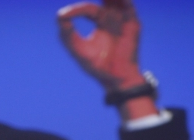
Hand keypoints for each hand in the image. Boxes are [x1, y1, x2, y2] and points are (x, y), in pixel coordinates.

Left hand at [57, 0, 157, 119]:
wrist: (115, 79)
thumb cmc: (97, 66)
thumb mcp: (78, 50)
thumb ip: (67, 36)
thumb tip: (60, 16)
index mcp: (99, 20)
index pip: (88, 8)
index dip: (77, 10)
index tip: (65, 15)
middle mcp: (112, 17)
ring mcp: (123, 20)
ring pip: (118, 0)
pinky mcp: (133, 24)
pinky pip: (129, 7)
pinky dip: (123, 1)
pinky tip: (117, 0)